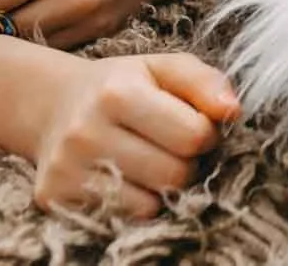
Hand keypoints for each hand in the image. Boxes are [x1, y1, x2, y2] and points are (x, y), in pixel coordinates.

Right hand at [0, 36, 236, 217]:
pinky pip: (124, 218)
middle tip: (174, 147)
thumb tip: (233, 112)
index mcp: (117, 92)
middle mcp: (85, 131)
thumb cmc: (123, 85)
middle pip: (175, 175)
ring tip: (149, 160)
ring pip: (151, 204)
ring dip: (162, 187)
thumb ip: (206, 83)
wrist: (55, 105)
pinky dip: (135, 202)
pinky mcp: (54, 197)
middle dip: (188, 164)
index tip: (195, 126)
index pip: (194, 136)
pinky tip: (125, 177)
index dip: (206, 134)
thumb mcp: (165, 69)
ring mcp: (66, 168)